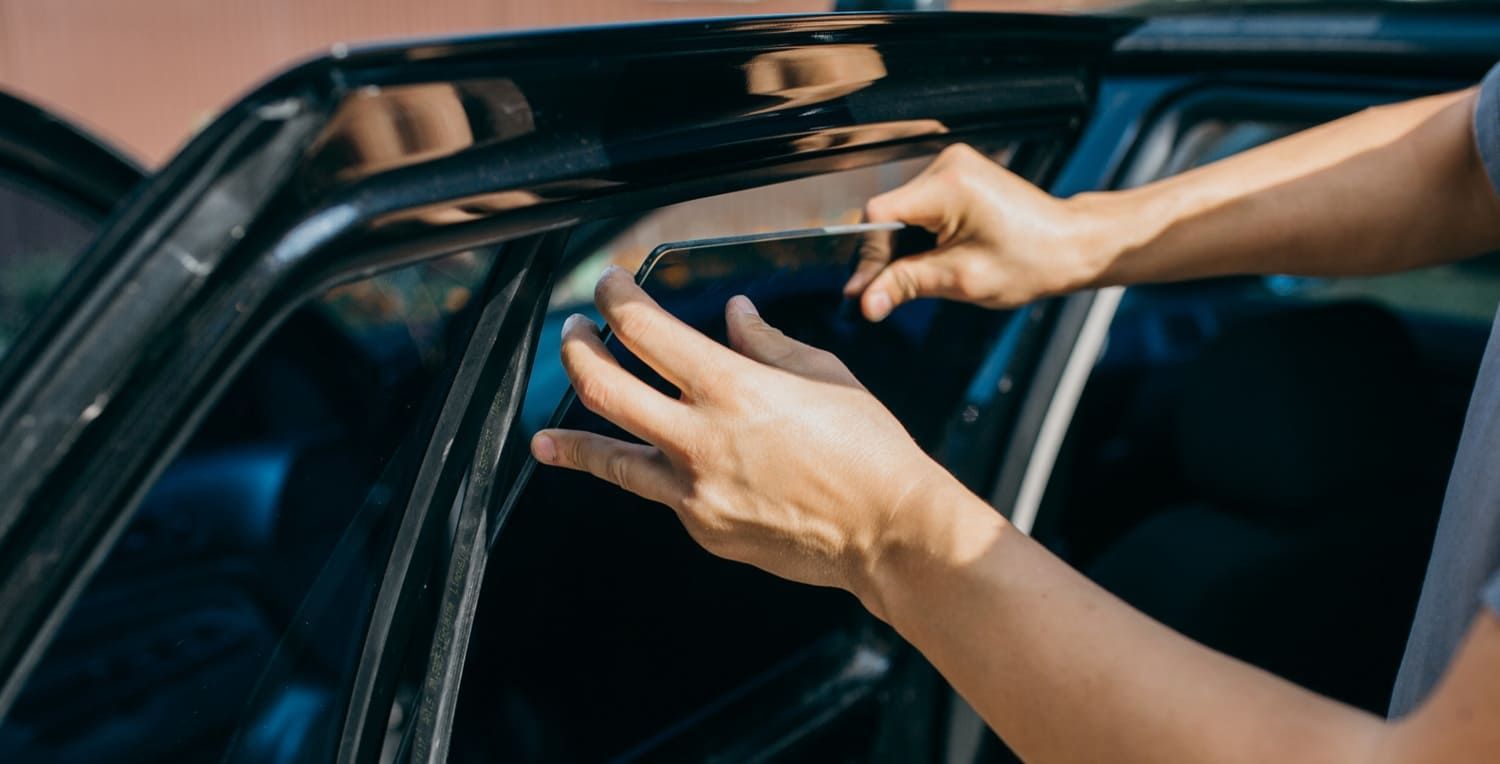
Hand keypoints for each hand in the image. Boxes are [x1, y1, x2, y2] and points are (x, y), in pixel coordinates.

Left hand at [529, 267, 965, 605]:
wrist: (890, 532)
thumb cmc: (870, 450)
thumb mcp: (823, 375)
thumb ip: (766, 343)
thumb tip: (735, 316)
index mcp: (733, 386)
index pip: (645, 329)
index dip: (616, 298)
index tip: (609, 284)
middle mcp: (702, 438)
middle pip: (604, 386)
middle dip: (577, 350)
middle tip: (572, 334)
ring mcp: (696, 491)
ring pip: (610, 458)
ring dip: (572, 440)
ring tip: (545, 438)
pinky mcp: (704, 529)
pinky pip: (662, 495)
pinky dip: (654, 475)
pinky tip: (651, 473)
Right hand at [846, 143, 1103, 319]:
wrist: (1071, 245)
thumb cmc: (1031, 260)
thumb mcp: (961, 279)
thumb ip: (907, 284)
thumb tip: (865, 303)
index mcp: (949, 185)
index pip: (880, 213)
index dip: (868, 256)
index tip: (863, 292)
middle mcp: (947, 165)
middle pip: (888, 212)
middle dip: (884, 254)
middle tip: (884, 295)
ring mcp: (953, 167)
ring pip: (900, 211)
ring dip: (900, 246)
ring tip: (914, 278)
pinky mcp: (958, 176)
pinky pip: (918, 206)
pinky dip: (917, 235)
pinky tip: (928, 259)